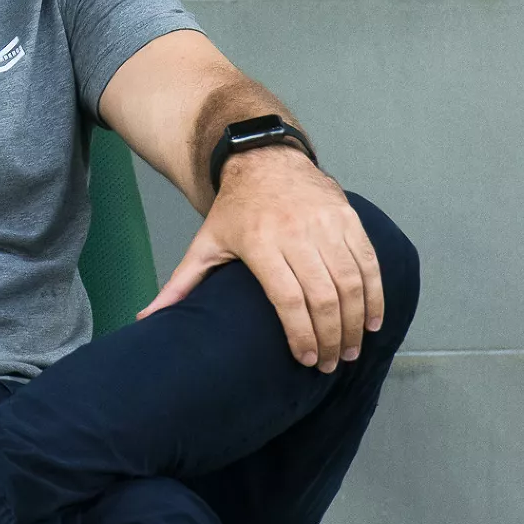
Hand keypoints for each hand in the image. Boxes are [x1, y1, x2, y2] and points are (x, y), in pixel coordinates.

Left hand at [136, 146, 383, 372]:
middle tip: (331, 364)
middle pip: (324, 296)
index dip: (301, 334)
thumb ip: (181, 284)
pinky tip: (374, 320)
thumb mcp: (206, 243)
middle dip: (332, 337)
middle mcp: (296, 233)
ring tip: (352, 350)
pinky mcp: (347, 217)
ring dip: (357, 322)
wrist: (264, 159)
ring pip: (351, 281)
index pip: (288, 298)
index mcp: (260, 244)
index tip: (305, 360)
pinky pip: (368, 261)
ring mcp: (326, 223)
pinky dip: (376, 294)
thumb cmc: (235, 210)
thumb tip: (147, 318)